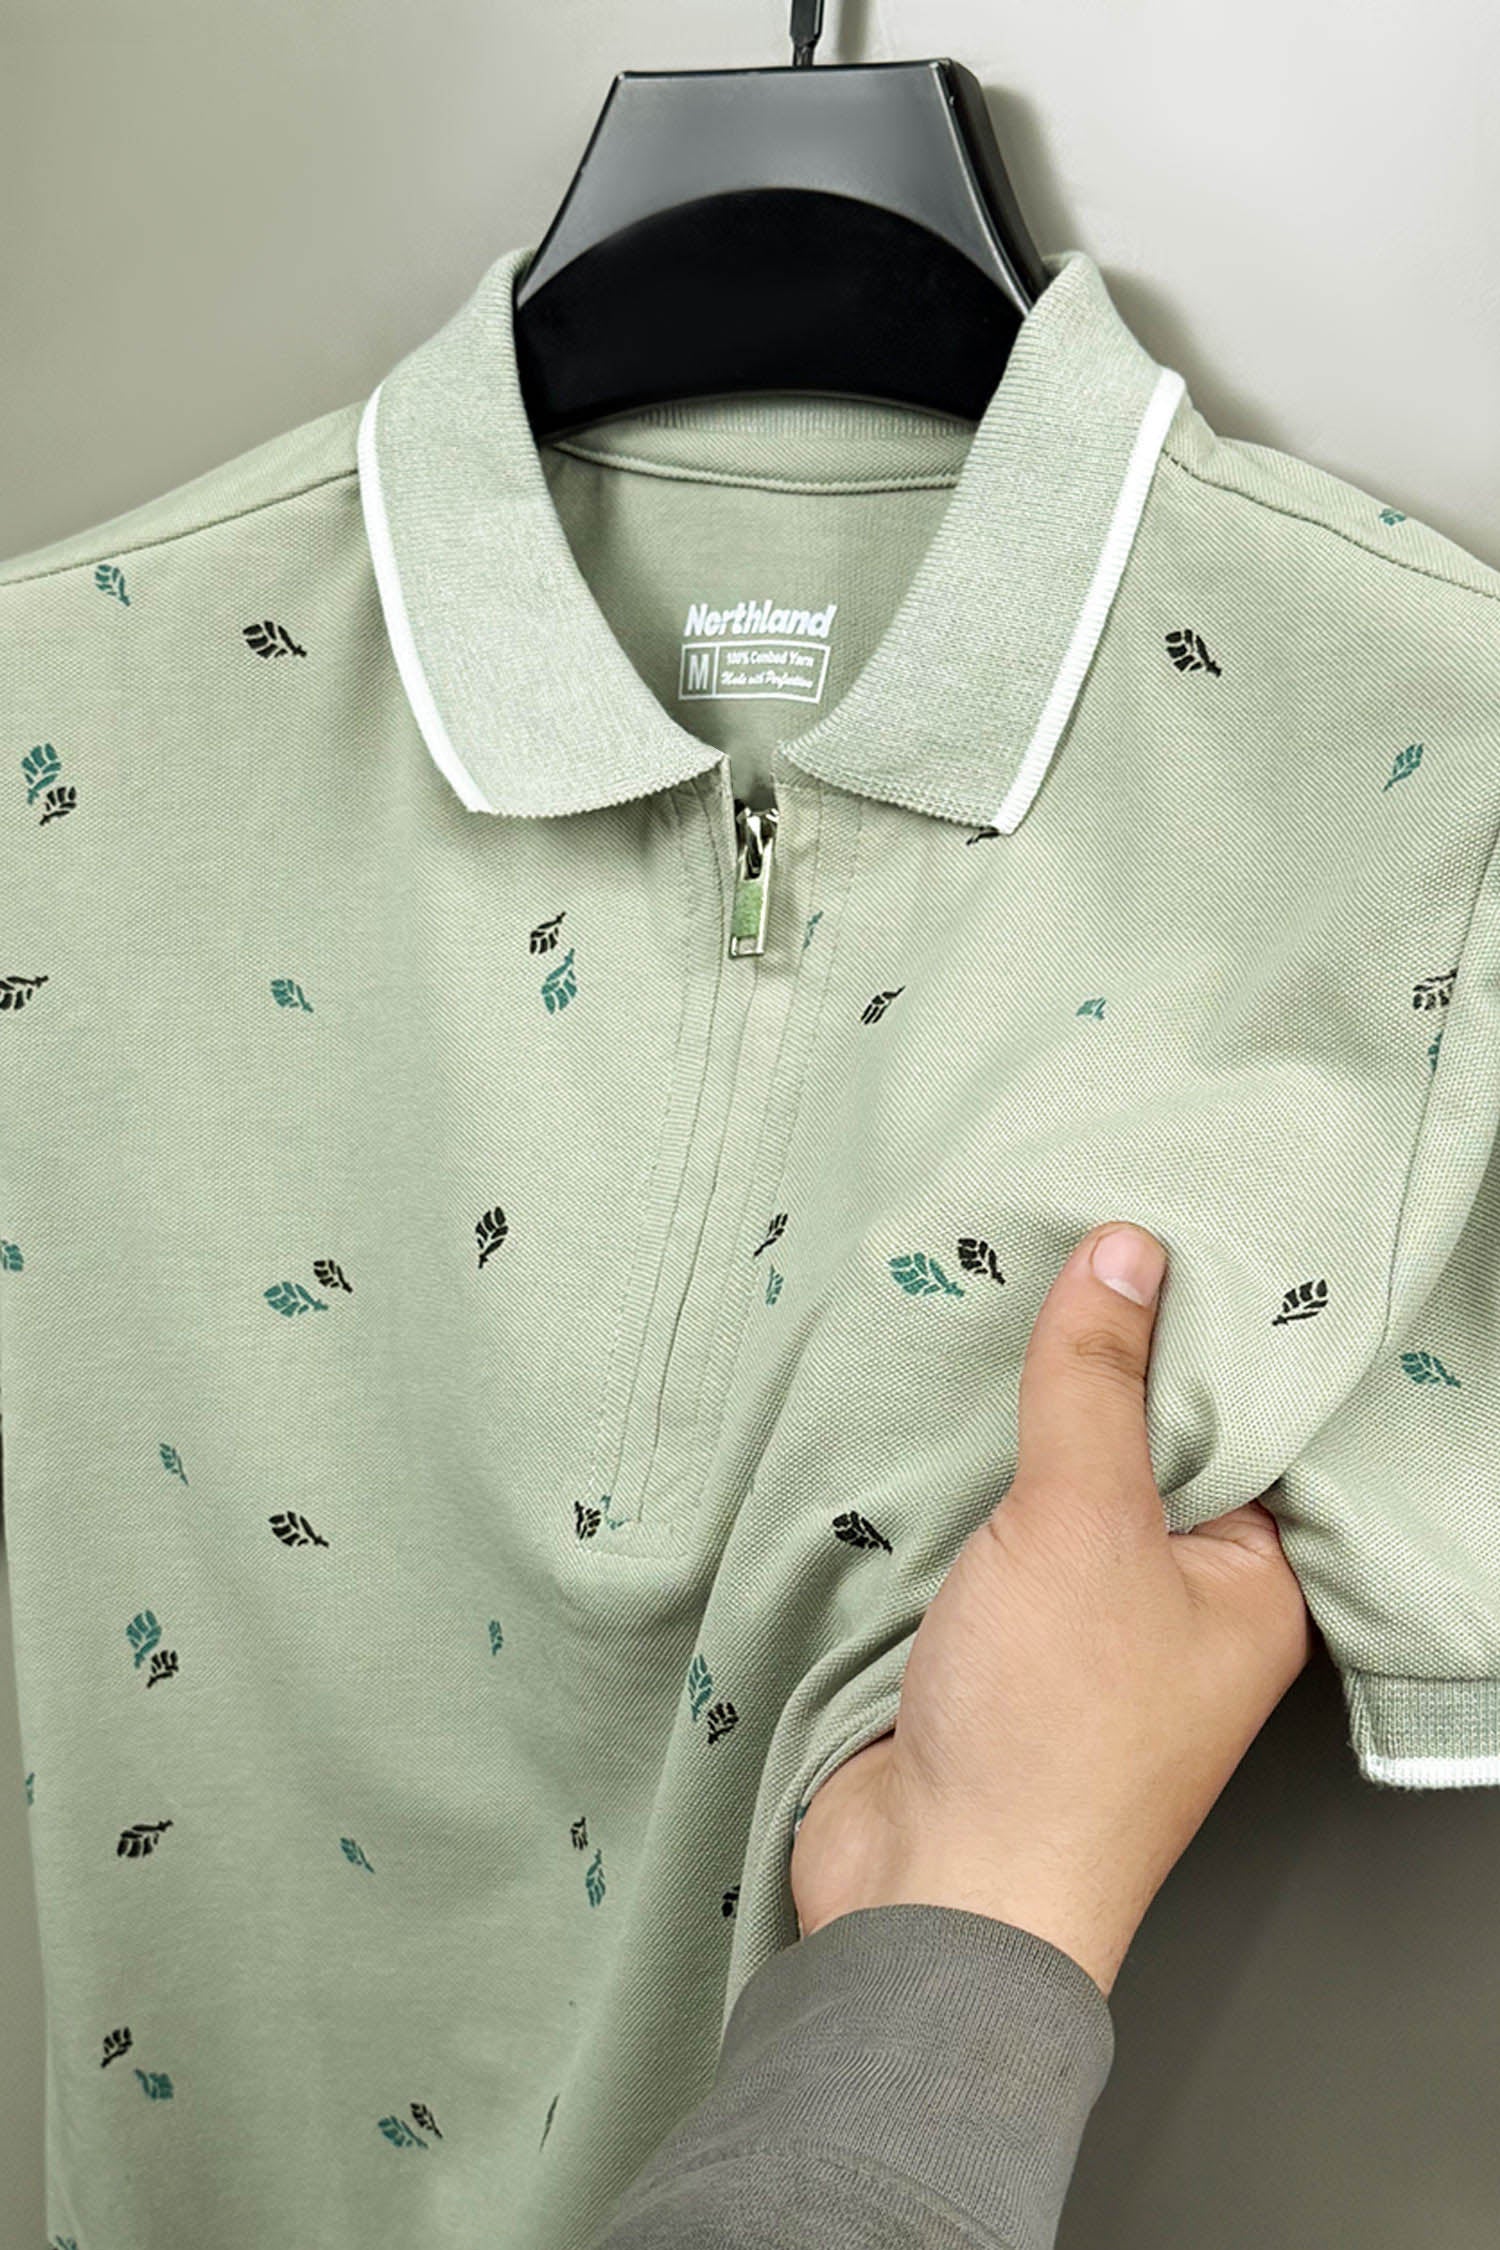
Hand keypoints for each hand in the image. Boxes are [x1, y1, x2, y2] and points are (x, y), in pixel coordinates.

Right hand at [789, 1221, 1313, 1995]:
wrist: (929, 1898)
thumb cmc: (1048, 1743)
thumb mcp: (1080, 1524)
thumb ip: (1094, 1385)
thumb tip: (1125, 1256)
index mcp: (1252, 1585)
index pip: (1245, 1422)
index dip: (1199, 1328)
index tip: (1150, 1232)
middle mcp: (1179, 1605)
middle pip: (1140, 1446)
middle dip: (1088, 1365)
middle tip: (1046, 1247)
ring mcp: (1081, 1627)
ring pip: (1051, 1488)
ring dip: (1006, 1425)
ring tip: (973, 1308)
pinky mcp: (994, 1644)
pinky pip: (981, 1534)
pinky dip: (950, 1484)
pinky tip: (916, 1413)